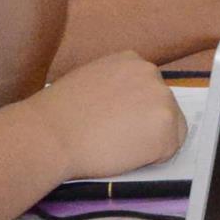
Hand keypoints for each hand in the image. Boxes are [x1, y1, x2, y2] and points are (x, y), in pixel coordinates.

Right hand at [34, 51, 184, 180]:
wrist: (51, 134)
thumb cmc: (57, 114)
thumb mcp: (89, 82)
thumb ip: (113, 87)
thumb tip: (124, 106)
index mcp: (131, 60)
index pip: (148, 90)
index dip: (137, 112)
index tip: (121, 124)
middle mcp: (152, 74)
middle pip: (163, 106)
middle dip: (145, 125)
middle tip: (118, 139)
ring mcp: (162, 99)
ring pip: (169, 129)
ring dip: (150, 141)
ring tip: (117, 147)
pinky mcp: (165, 128)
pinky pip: (168, 151)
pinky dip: (152, 159)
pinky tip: (124, 156)